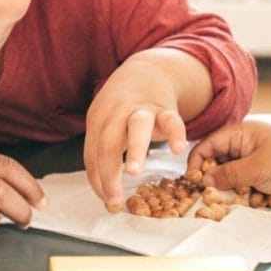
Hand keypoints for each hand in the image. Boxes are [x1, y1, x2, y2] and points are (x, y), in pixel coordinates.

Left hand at [84, 54, 188, 208]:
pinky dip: (175, 134)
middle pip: (109, 142)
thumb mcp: (105, 121)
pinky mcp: (165, 109)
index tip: (106, 200)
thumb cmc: (123, 106)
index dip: (97, 179)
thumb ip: (103, 150)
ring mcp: (143, 109)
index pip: (93, 152)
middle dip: (109, 171)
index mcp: (99, 118)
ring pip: (136, 127)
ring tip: (133, 171)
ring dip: (134, 149)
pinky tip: (177, 150)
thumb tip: (103, 189)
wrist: (148, 71)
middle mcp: (118, 112)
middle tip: (114, 199)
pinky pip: (172, 120)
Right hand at [188, 120, 270, 201]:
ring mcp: (251, 159)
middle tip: (208, 195)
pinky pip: (241, 183)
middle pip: (217, 161)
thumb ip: (228, 174)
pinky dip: (242, 192)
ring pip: (228, 175)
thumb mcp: (256, 169)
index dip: (197, 161)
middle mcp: (244, 144)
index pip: (210, 144)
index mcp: (241, 133)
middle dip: (213, 178)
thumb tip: (203, 181)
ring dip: (229, 188)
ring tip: (231, 199)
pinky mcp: (258, 174)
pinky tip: (248, 199)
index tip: (191, 181)